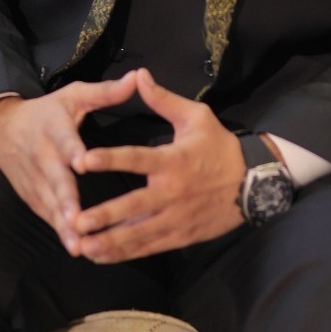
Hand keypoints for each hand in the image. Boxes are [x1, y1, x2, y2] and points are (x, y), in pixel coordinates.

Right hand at [0, 71, 137, 255]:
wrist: (4, 129)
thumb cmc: (49, 112)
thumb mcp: (75, 95)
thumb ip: (106, 92)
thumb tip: (137, 78)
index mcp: (55, 129)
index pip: (64, 140)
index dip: (72, 151)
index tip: (81, 162)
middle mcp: (43, 156)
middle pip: (55, 180)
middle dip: (65, 201)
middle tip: (77, 220)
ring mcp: (35, 180)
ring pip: (49, 204)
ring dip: (62, 225)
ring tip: (79, 244)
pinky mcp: (33, 196)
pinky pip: (47, 214)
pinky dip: (59, 231)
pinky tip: (76, 247)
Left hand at [70, 69, 246, 262]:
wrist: (254, 184)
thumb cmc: (220, 147)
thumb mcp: (197, 117)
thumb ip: (163, 99)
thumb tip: (139, 75)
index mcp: (172, 160)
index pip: (136, 158)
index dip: (109, 159)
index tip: (83, 160)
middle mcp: (171, 191)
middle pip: (134, 205)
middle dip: (104, 215)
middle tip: (77, 221)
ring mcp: (175, 218)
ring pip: (138, 234)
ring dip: (109, 241)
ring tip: (82, 246)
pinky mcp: (180, 236)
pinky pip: (149, 247)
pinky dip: (125, 253)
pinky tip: (102, 256)